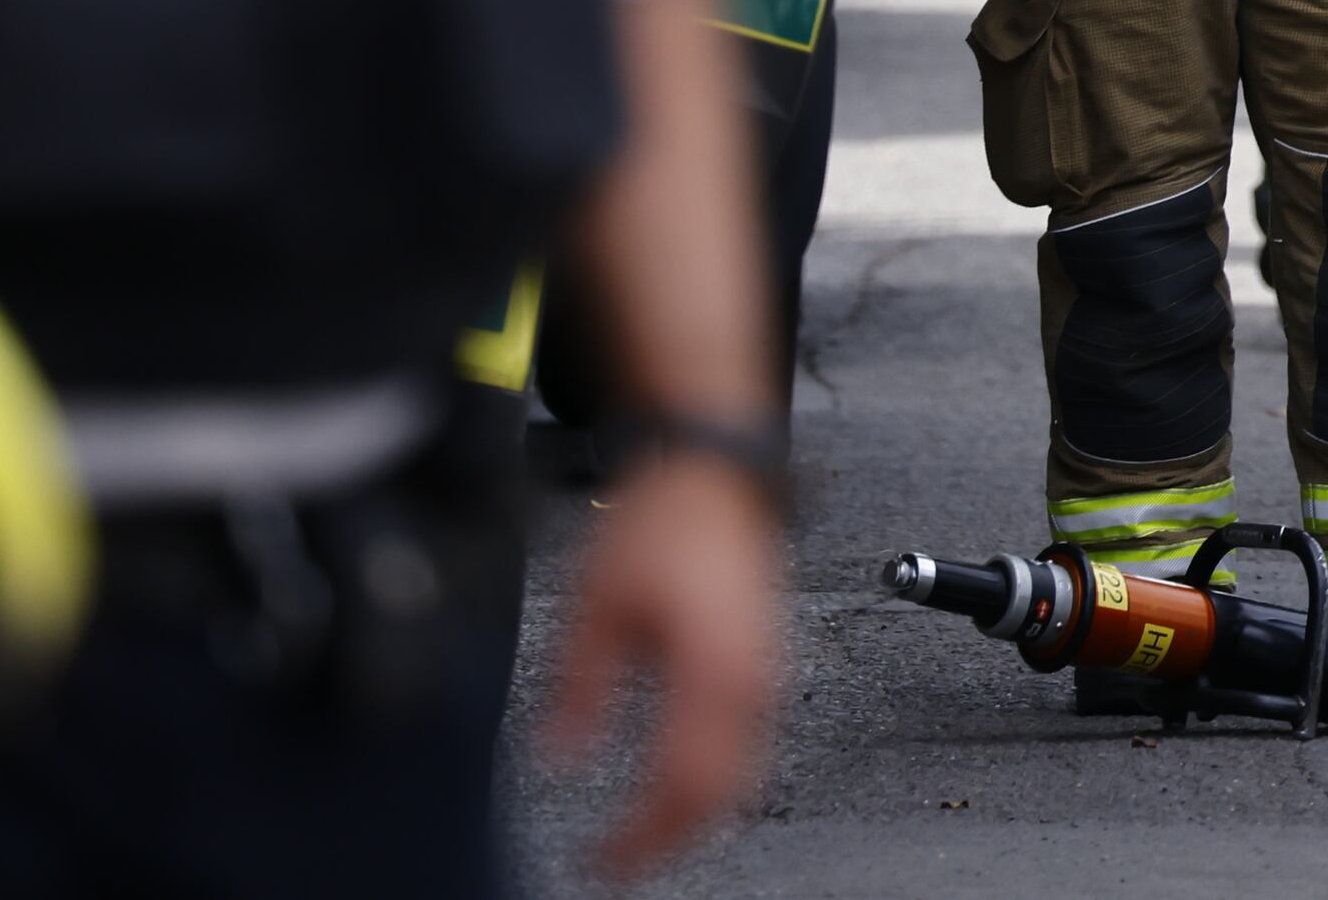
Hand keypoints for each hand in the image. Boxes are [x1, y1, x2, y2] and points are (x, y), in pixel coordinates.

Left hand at [539, 451, 781, 882]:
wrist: (714, 468)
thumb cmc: (662, 519)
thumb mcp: (597, 604)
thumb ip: (580, 688)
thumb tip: (558, 756)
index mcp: (714, 671)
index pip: (682, 786)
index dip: (642, 838)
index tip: (601, 863)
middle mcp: (753, 682)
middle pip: (720, 796)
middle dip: (668, 840)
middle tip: (617, 862)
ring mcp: (768, 676)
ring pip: (742, 779)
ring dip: (692, 816)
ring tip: (641, 836)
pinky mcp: (766, 667)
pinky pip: (749, 747)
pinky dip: (712, 781)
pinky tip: (676, 788)